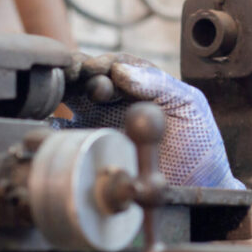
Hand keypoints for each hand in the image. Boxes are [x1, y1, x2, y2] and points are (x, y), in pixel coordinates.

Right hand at [57, 53, 243, 189]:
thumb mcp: (188, 105)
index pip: (112, 65)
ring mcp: (101, 124)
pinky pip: (67, 135)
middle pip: (85, 78)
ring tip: (56, 96)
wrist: (198, 187)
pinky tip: (54, 127)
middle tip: (69, 78)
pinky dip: (55, 128)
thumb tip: (122, 70)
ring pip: (70, 100)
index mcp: (139, 85)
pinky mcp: (92, 149)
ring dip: (61, 94)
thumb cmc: (198, 143)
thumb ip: (160, 84)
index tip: (93, 69)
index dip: (100, 63)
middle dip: (74, 74)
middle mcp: (116, 101)